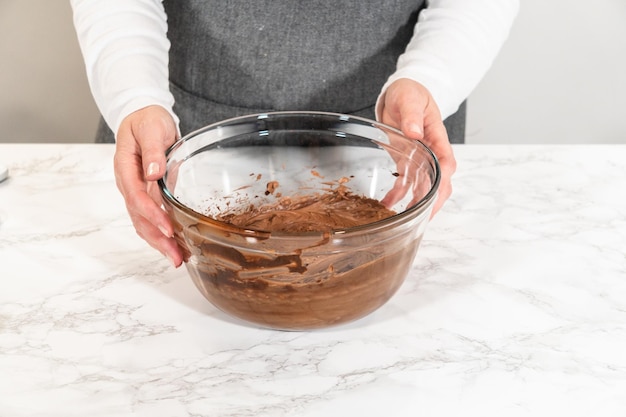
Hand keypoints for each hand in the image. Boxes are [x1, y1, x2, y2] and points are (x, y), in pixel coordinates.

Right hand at [114, 105, 182, 266]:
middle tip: (176, 257)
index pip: (136, 197)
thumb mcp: (151, 128)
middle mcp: (128, 184)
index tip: (168, 227)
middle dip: (157, 239)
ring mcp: (136, 192)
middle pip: (138, 218)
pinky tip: (175, 246)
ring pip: (143, 223)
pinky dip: (161, 234)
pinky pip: (150, 219)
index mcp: (125, 168)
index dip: (151, 214)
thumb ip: (152, 151)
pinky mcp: (146, 195)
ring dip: (159, 243)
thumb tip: (153, 173)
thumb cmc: (147, 121)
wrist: (143, 117)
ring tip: (178, 259)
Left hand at [378, 78, 456, 215]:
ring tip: (405, 219)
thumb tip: (414, 132)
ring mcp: (419, 159)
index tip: (437, 195)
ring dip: (416, 203)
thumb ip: (412, 115)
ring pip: (424, 186)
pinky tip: (387, 204)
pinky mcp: (405, 162)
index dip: (444, 180)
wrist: (400, 92)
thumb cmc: (409, 92)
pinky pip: (404, 182)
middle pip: (441, 181)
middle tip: (424, 218)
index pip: (447, 162)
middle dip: (435, 201)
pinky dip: (397, 195)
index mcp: (437, 137)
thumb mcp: (410, 99)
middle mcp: (431, 152)